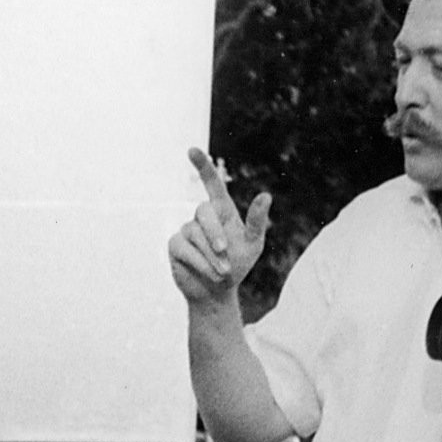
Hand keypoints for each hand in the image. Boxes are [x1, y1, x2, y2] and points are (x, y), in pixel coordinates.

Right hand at [168, 147, 271, 307]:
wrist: (217, 291)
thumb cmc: (238, 265)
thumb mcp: (253, 244)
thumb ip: (257, 221)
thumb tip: (266, 195)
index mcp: (221, 210)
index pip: (210, 182)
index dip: (202, 166)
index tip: (191, 150)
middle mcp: (202, 216)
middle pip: (204, 212)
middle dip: (215, 234)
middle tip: (225, 253)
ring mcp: (186, 230)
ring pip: (194, 233)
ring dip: (210, 255)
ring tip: (222, 271)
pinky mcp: (175, 246)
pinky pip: (184, 248)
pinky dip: (199, 261)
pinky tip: (207, 272)